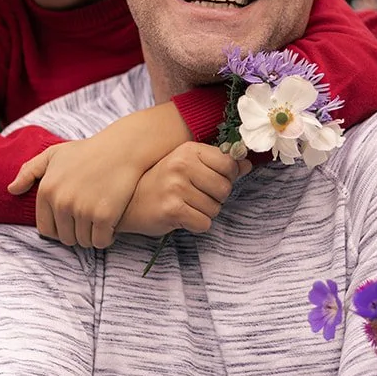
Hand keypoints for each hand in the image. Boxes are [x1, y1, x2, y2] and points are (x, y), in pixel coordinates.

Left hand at [8, 106, 191, 249]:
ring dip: (92, 237)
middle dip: (77, 234)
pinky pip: (101, 241)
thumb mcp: (54, 154)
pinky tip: (111, 227)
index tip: (71, 223)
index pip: (46, 229)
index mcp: (47, 190)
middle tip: (89, 223)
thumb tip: (12, 190)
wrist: (122, 148)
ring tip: (100, 223)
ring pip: (84, 241)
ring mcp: (83, 209)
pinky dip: (106, 238)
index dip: (59, 229)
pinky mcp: (105, 215)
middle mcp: (62, 202)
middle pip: (65, 238)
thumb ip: (30, 171)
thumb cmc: (88, 151)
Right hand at [118, 145, 249, 237]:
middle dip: (216, 198)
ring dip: (205, 212)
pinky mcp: (172, 210)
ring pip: (215, 209)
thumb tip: (247, 164)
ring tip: (186, 205)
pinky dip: (196, 224)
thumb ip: (217, 164)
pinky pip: (204, 223)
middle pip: (225, 188)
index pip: (229, 164)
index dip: (227, 177)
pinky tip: (182, 217)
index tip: (212, 181)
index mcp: (188, 150)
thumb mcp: (186, 166)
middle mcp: (181, 165)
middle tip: (196, 196)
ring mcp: (176, 187)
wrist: (128, 203)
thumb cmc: (161, 183)